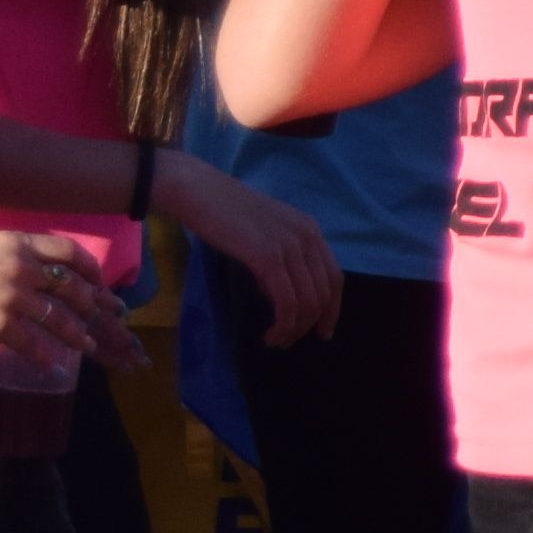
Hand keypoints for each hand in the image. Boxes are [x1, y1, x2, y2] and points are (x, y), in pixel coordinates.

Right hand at [0, 229, 135, 368]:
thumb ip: (19, 254)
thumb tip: (46, 272)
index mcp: (19, 244)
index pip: (69, 252)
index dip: (90, 269)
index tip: (99, 282)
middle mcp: (23, 268)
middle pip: (73, 288)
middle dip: (95, 306)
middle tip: (109, 317)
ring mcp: (14, 298)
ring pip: (60, 320)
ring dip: (77, 336)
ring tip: (87, 346)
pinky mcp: (1, 326)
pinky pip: (34, 344)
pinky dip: (45, 357)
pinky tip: (52, 365)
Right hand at [159, 154, 341, 343]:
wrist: (198, 191)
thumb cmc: (224, 212)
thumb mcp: (264, 234)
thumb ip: (281, 260)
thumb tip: (283, 295)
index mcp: (310, 229)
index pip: (334, 277)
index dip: (333, 308)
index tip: (323, 330)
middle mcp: (307, 236)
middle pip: (324, 293)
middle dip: (311, 324)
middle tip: (291, 341)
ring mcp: (289, 246)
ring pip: (307, 302)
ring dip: (295, 329)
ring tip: (277, 340)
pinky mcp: (268, 257)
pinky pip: (287, 302)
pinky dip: (283, 325)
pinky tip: (270, 334)